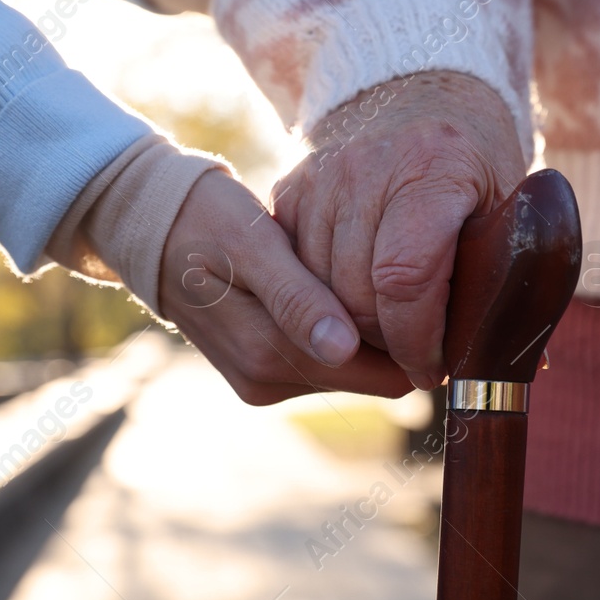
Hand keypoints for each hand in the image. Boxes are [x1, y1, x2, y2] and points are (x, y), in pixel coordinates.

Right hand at [159, 170, 412, 403]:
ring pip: (350, 368)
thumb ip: (297, 298)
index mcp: (266, 353)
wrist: (154, 227)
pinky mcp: (261, 370)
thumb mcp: (253, 245)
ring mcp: (262, 379)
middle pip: (369, 374)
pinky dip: (341, 329)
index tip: (445, 292)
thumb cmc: (207, 220)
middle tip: (427, 277)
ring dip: (369, 331)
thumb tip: (343, 349)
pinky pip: (324, 359)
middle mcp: (265, 380)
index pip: (379, 373)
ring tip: (387, 276)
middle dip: (397, 335)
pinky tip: (344, 288)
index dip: (416, 338)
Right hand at [271, 71, 524, 390]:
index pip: (405, 279)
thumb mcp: (505, 205)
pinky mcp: (292, 189)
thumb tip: (507, 359)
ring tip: (391, 332)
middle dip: (386, 341)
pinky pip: (297, 269)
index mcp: (433, 169)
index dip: (417, 339)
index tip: (433, 367)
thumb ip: (506, 273)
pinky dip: (322, 299)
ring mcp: (321, 177)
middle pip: (356, 293)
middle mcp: (365, 168)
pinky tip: (356, 304)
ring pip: (319, 289)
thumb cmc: (474, 159)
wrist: (416, 93)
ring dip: (351, 328)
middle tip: (414, 357)